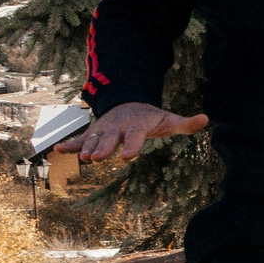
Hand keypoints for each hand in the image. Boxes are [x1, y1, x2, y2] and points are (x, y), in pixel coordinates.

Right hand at [58, 102, 207, 160]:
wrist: (129, 103)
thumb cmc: (152, 117)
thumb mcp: (169, 119)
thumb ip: (186, 123)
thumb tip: (206, 119)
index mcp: (136, 125)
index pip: (134, 137)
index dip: (132, 146)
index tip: (128, 157)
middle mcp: (117, 127)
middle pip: (110, 139)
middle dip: (104, 148)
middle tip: (97, 159)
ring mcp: (103, 130)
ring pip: (93, 140)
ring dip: (86, 148)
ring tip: (81, 157)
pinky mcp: (94, 134)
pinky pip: (80, 139)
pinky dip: (69, 144)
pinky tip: (57, 151)